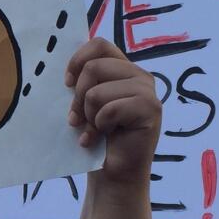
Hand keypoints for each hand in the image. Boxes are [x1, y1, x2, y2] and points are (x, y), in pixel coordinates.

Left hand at [65, 38, 160, 184]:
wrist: (113, 173)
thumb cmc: (97, 138)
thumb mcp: (85, 103)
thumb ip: (83, 81)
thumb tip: (67, 69)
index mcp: (122, 69)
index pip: (99, 44)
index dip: (78, 60)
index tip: (67, 83)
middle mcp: (138, 75)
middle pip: (94, 67)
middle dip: (78, 97)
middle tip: (78, 119)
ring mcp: (147, 91)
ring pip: (98, 91)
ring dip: (89, 115)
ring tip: (95, 129)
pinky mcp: (151, 109)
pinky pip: (110, 109)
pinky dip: (100, 126)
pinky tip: (104, 136)